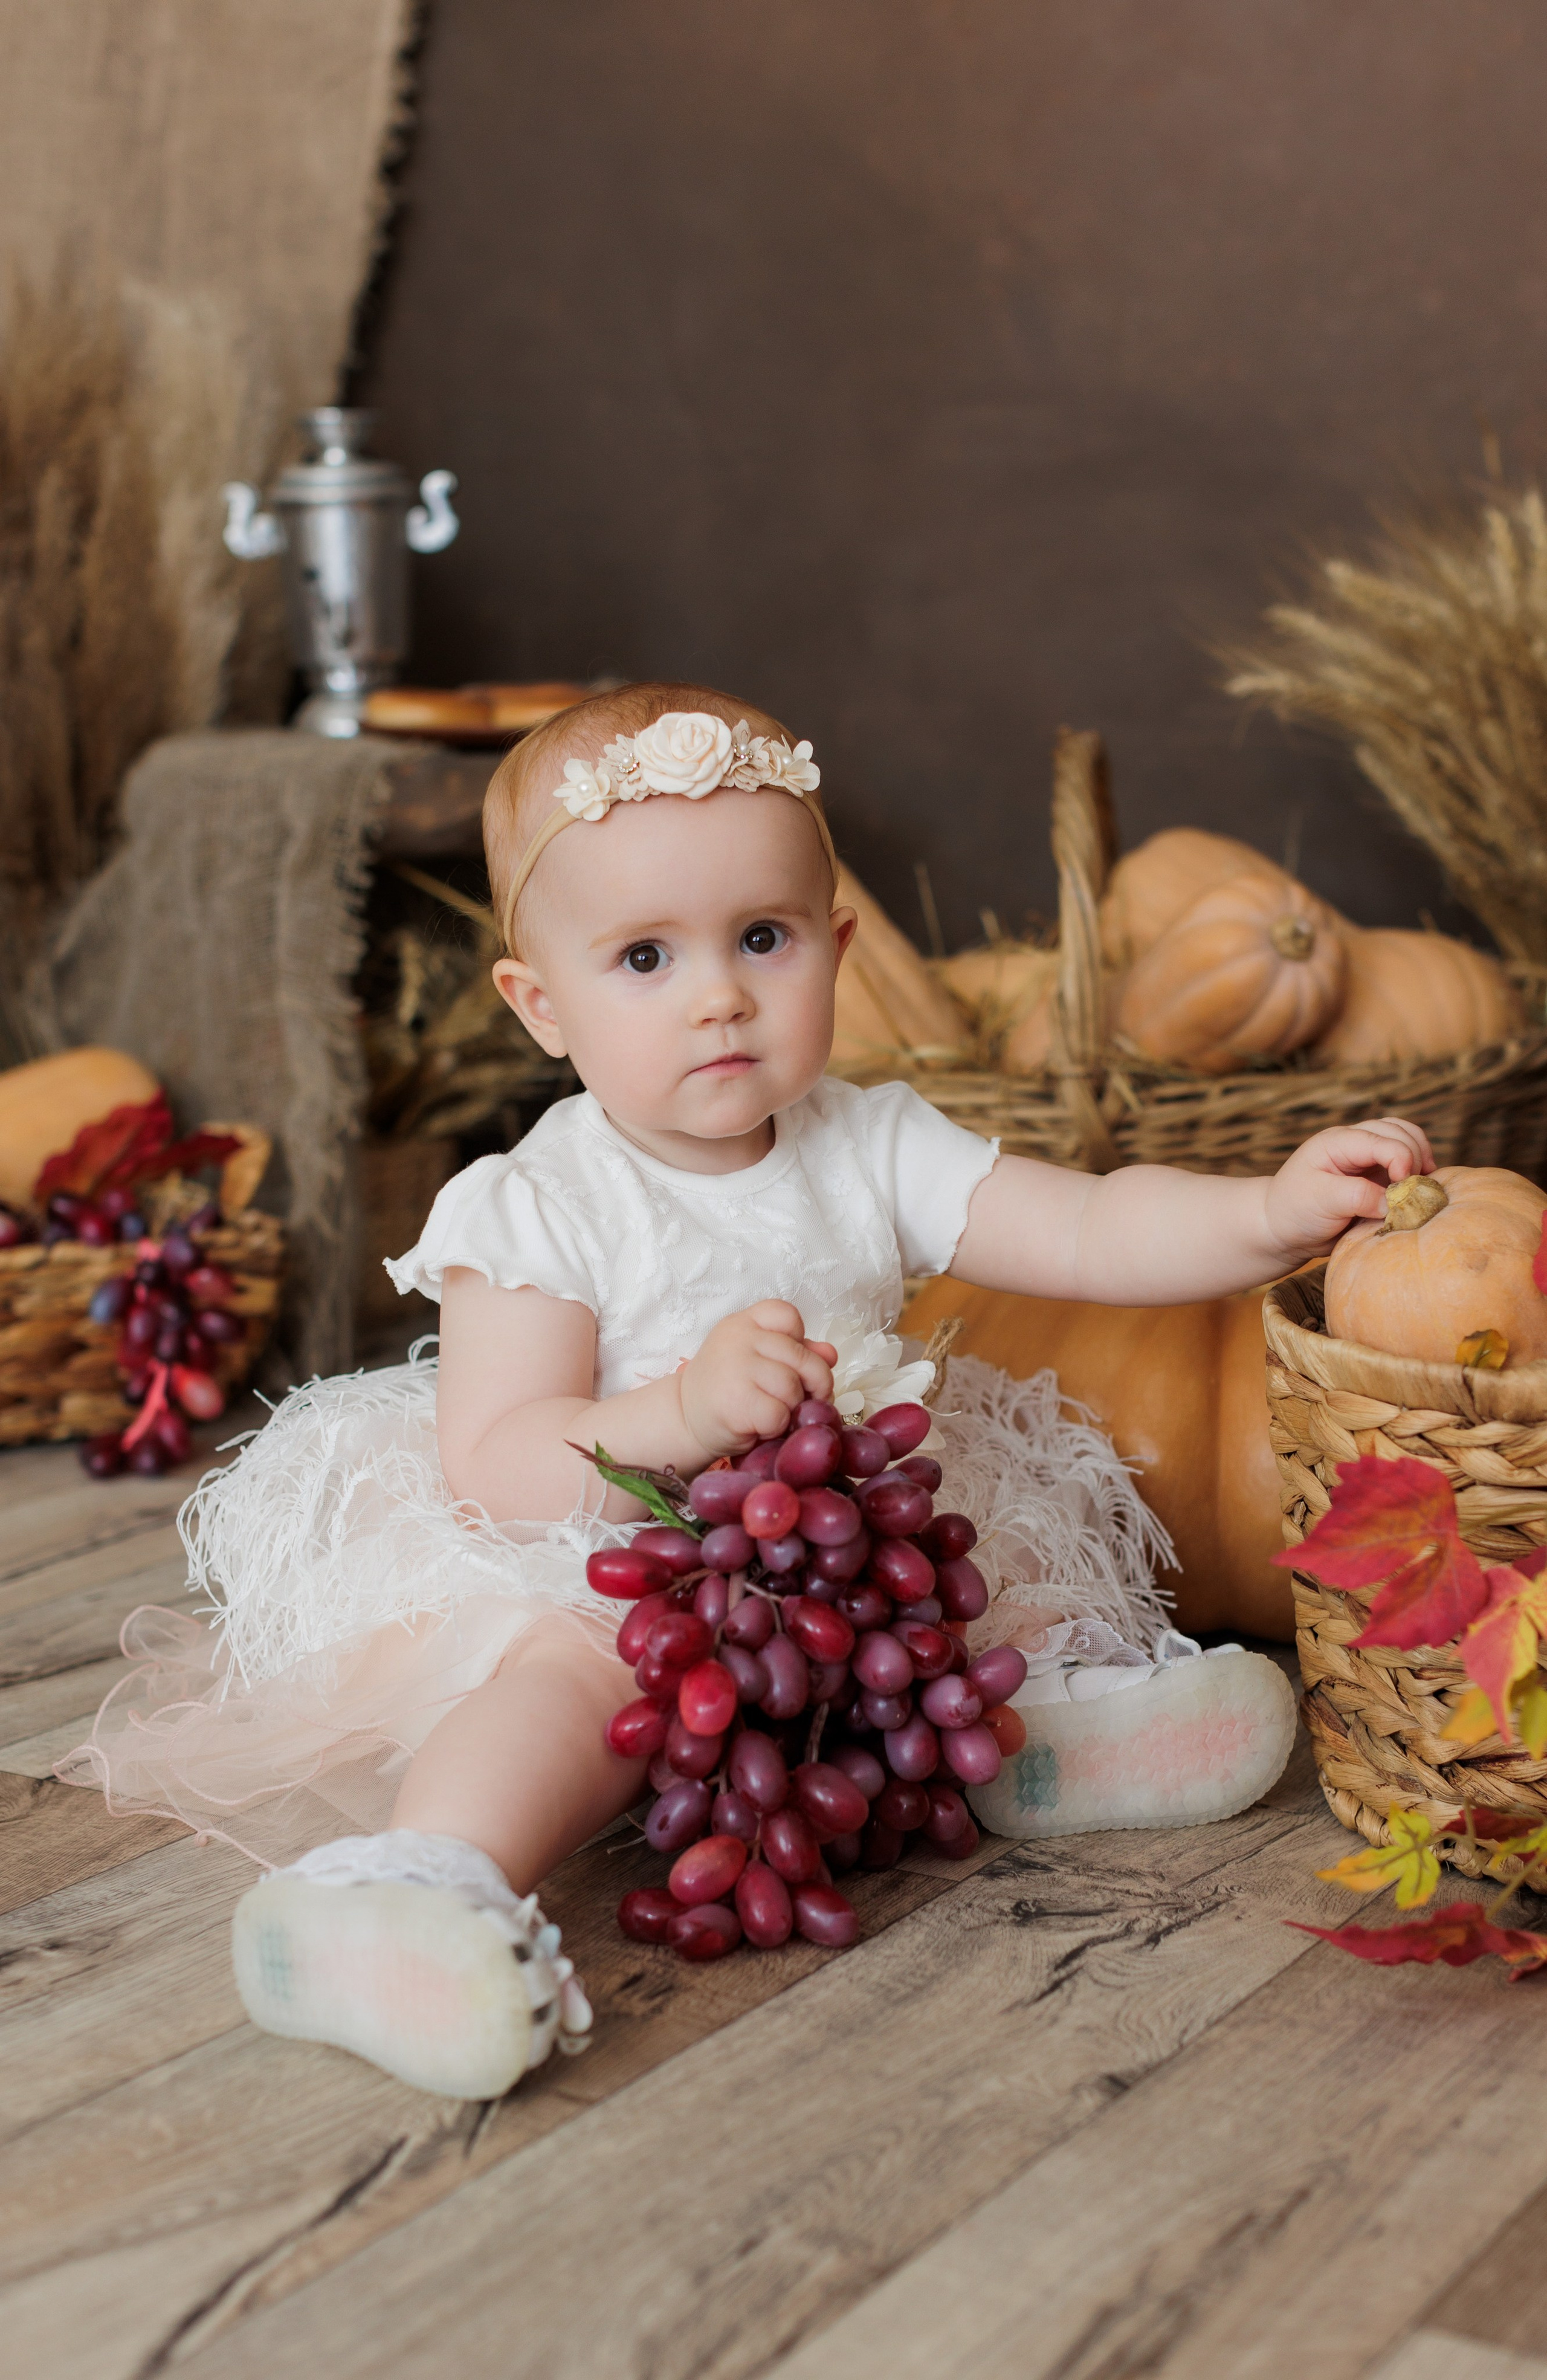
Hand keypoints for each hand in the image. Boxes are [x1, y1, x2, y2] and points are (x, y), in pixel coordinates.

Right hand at [676, 1301, 836, 1460]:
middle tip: (802, 1399)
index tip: (789, 1361)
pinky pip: (779, 1414)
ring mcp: (735, 1369)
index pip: (788, 1315)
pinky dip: (777, 1426)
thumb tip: (830, 1354)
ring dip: (791, 1407)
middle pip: (801, 1357)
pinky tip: (760, 1425)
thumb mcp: (758, 1360)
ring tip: (773, 1411)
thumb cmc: (727, 1387)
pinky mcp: (736, 1403)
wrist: (684, 1418)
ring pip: (792, 1387)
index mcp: (744, 1322)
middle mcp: (738, 1339)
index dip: (799, 1340)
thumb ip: (795, 1352)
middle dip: (813, 1383)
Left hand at [1263, 1116, 1435, 1261]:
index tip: (1404, 1188)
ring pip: (1408, 1141)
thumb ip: (1358, 1196)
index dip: (1402, 1159)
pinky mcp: (1377, 1175)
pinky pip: (1407, 1164)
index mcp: (1339, 1142)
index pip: (1383, 1139)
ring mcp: (1368, 1158)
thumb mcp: (1321, 1200)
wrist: (1281, 1227)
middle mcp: (1356, 1143)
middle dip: (1415, 1158)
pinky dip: (1418, 1175)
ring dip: (1421, 1161)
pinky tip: (1417, 1193)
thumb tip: (1395, 1203)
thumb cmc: (1294, 1209)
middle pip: (1401, 1133)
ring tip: (1422, 1187)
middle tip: (1414, 1191)